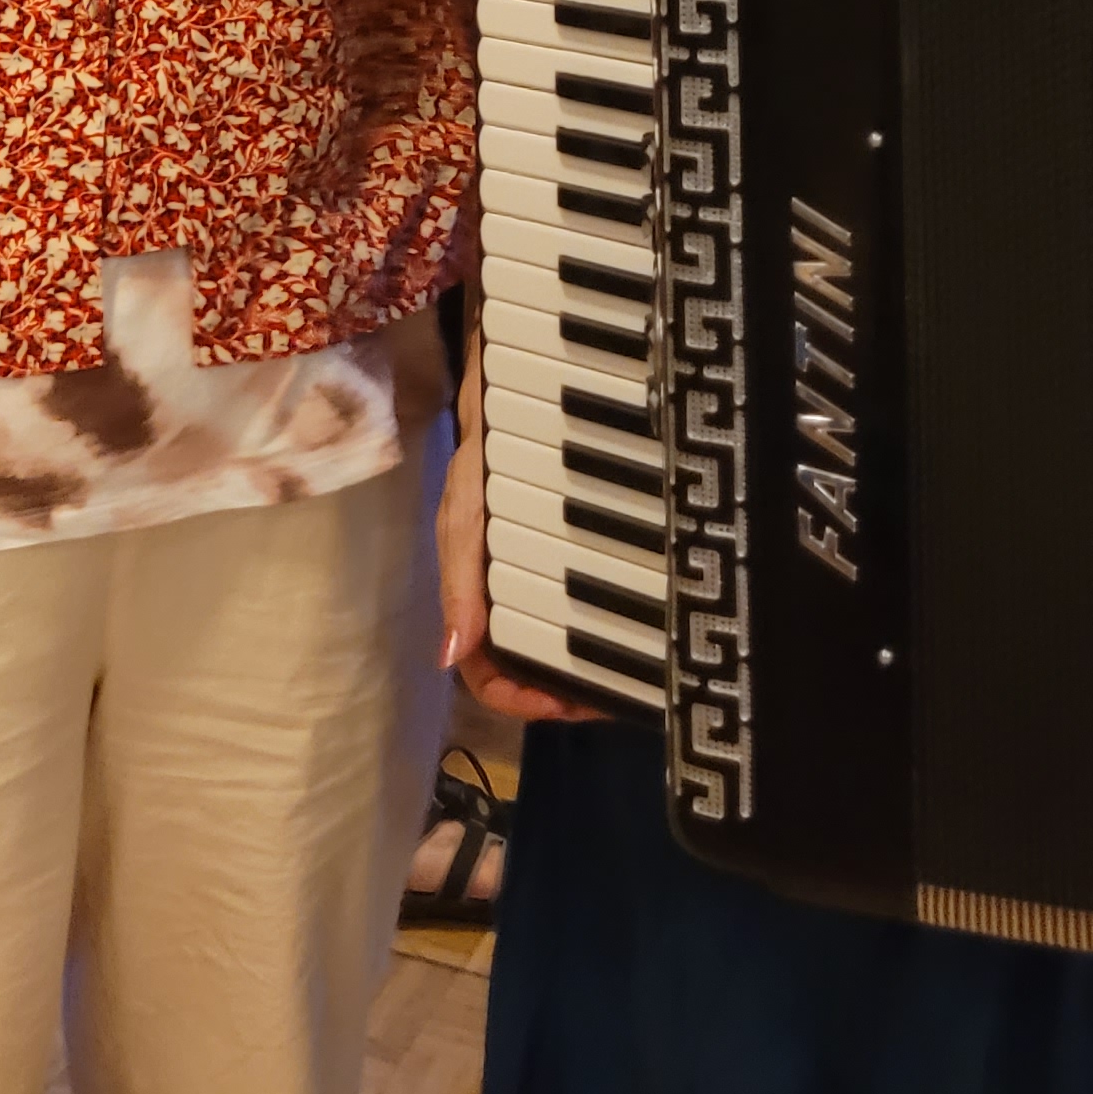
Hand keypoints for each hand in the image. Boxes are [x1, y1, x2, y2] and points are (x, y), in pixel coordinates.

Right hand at [440, 349, 606, 726]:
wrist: (516, 393)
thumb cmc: (485, 452)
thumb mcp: (468, 511)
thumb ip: (461, 579)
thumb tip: (450, 657)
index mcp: (472, 592)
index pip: (486, 672)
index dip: (521, 698)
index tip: (564, 700)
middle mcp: (505, 591)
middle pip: (532, 667)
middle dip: (569, 689)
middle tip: (614, 690)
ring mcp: (536, 574)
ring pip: (561, 642)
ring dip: (593, 661)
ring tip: (632, 663)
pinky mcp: (567, 552)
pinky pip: (584, 606)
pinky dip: (610, 623)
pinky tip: (641, 618)